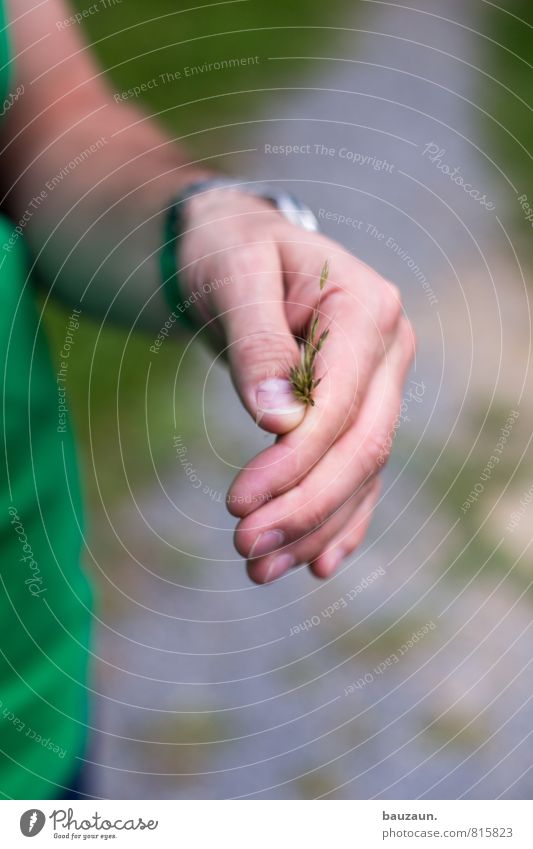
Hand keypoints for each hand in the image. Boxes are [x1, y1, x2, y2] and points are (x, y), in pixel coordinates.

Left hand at [179, 187, 414, 582]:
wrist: (235, 248)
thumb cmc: (231, 250)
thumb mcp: (234, 276)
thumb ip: (257, 342)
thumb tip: (277, 421)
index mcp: (367, 309)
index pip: (342, 405)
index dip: (295, 463)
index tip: (239, 504)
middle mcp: (387, 351)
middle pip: (363, 447)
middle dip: (306, 506)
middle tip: (246, 548)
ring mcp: (379, 384)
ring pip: (362, 472)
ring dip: (315, 527)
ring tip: (259, 568)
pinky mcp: (358, 410)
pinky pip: (359, 474)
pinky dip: (339, 521)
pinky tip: (315, 562)